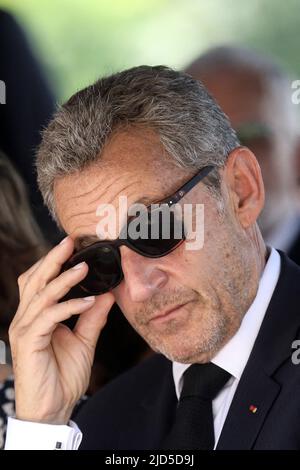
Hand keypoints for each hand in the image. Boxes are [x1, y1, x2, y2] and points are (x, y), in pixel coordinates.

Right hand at [9, 236, 113, 423]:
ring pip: (41, 294)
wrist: (53, 408)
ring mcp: (25, 329)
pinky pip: (49, 316)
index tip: (73, 247)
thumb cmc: (63, 376)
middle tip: (70, 242)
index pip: (39, 281)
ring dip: (63, 279)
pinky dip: (69, 306)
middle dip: (52, 259)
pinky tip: (88, 301)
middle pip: (34, 280)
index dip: (53, 262)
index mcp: (36, 316)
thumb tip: (107, 294)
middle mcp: (26, 319)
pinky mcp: (29, 342)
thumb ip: (93, 317)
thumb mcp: (84, 341)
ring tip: (83, 268)